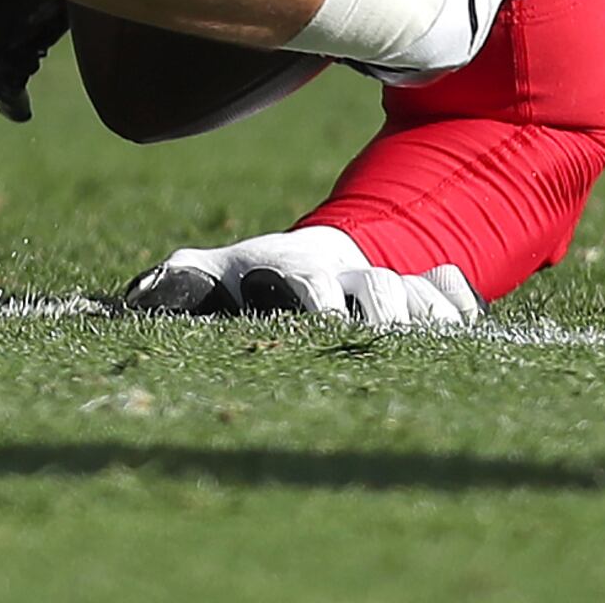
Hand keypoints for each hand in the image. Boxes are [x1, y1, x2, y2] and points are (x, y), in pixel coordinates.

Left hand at [121, 225, 483, 328]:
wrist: (292, 260)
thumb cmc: (242, 278)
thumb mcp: (205, 273)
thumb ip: (175, 280)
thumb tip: (137, 299)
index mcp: (295, 267)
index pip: (310, 281)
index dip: (318, 301)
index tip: (327, 327)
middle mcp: (346, 271)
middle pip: (379, 286)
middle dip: (383, 312)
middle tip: (384, 342)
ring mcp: (386, 279)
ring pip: (421, 293)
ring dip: (429, 314)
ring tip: (434, 343)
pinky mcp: (418, 291)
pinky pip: (452, 291)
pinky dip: (460, 301)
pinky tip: (466, 321)